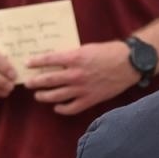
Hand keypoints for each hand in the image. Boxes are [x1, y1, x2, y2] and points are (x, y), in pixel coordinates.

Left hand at [26, 41, 140, 115]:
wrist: (130, 63)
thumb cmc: (111, 52)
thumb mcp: (88, 48)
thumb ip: (72, 56)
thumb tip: (57, 61)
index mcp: (75, 58)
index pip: (48, 60)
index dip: (35, 62)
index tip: (28, 64)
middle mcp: (76, 74)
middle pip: (48, 80)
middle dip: (35, 82)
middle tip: (28, 83)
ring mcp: (82, 89)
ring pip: (56, 96)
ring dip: (44, 96)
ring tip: (38, 96)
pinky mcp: (90, 99)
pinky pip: (71, 108)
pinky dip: (62, 109)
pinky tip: (57, 107)